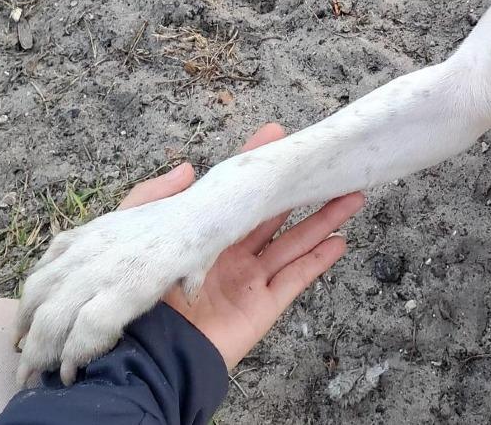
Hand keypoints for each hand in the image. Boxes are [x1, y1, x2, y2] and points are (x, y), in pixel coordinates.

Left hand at [117, 123, 363, 369]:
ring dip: (324, 219)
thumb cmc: (139, 294)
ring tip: (351, 195)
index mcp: (203, 235)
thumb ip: (157, 198)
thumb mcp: (138, 235)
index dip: (257, 167)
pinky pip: (297, 278)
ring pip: (295, 241)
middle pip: (276, 215)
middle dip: (302, 190)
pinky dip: (320, 260)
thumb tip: (191, 168)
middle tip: (328, 164)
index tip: (277, 134)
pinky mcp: (263, 306)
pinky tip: (340, 241)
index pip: (237, 195)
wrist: (145, 355)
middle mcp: (231, 253)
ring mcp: (249, 280)